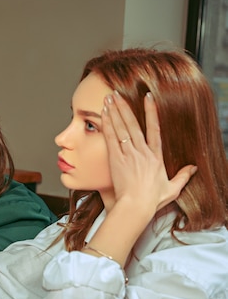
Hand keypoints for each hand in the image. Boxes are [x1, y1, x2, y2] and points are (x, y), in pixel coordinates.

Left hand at [103, 91, 196, 212]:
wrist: (135, 206)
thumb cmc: (152, 200)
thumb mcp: (172, 188)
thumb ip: (183, 176)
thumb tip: (193, 169)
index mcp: (156, 156)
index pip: (155, 128)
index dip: (151, 111)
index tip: (148, 97)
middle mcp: (142, 151)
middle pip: (133, 124)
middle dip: (125, 107)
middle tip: (117, 93)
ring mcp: (128, 154)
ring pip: (121, 128)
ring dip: (114, 112)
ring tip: (109, 98)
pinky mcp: (115, 160)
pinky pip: (110, 138)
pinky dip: (107, 125)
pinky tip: (104, 114)